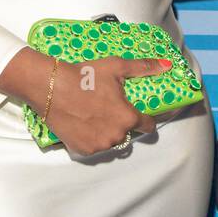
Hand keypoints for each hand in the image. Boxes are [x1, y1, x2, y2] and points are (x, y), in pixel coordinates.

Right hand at [36, 54, 172, 156]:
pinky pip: (94, 147)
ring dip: (107, 132)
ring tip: (93, 116)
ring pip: (110, 141)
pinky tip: (82, 124)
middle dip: (121, 124)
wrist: (50, 87)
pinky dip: (91, 138)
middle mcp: (116, 135)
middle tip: (107, 109)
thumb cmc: (85, 76)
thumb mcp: (116, 67)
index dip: (145, 119)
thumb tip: (167, 65)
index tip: (139, 114)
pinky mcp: (82, 150)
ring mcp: (99, 145)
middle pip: (127, 133)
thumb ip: (143, 68)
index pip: (148, 126)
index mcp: (128, 117)